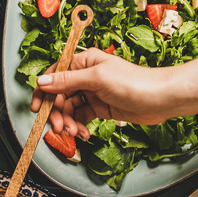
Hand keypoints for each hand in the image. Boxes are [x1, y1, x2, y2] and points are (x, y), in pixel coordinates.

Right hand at [30, 49, 197, 136]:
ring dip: (69, 122)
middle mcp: (86, 77)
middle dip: (57, 113)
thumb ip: (67, 81)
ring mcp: (93, 93)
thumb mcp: (97, 79)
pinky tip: (84, 134)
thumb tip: (42, 81)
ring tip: (76, 133)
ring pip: (69, 109)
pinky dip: (80, 127)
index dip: (43, 92)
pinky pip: (81, 118)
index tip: (37, 108)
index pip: (54, 75)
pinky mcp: (100, 108)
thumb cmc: (134, 82)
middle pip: (59, 95)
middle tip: (60, 128)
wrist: (161, 98)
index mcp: (84, 63)